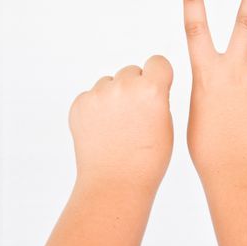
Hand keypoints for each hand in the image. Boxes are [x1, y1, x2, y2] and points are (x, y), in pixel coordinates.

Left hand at [36, 55, 173, 245]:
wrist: (116, 184)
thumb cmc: (148, 159)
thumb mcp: (166, 123)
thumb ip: (158, 96)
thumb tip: (147, 82)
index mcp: (151, 90)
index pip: (157, 62)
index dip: (158, 76)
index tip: (156, 90)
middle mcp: (124, 87)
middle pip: (132, 71)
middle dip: (135, 87)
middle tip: (135, 116)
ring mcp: (98, 95)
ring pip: (109, 82)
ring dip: (114, 96)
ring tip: (118, 126)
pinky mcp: (79, 105)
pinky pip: (91, 95)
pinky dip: (97, 108)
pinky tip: (103, 130)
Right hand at [181, 0, 246, 245]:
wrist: (240, 170)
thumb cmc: (209, 147)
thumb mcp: (200, 109)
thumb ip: (216, 84)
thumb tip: (240, 72)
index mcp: (206, 75)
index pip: (195, 29)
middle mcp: (235, 71)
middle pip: (245, 23)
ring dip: (245, 86)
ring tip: (240, 115)